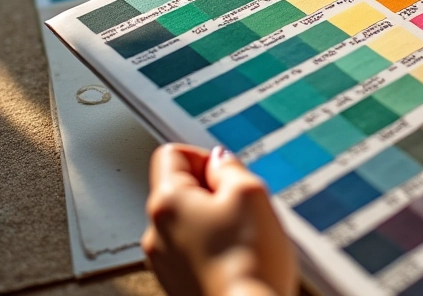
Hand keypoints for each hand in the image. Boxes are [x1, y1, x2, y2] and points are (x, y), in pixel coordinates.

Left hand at [142, 144, 297, 295]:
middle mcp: (157, 233)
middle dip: (215, 191)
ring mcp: (166, 263)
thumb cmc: (247, 262)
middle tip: (241, 206)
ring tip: (244, 235)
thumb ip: (230, 167)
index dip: (204, 156)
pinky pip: (196, 249)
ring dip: (218, 220)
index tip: (226, 173)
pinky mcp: (180, 284)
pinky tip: (239, 257)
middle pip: (182, 189)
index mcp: (167, 203)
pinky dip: (217, 247)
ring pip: (191, 221)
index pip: (172, 154)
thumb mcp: (251, 192)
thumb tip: (219, 161)